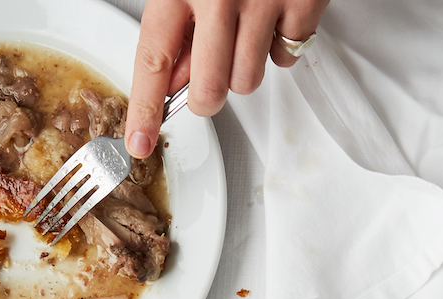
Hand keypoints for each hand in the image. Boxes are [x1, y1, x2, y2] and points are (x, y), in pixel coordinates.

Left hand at [125, 0, 329, 157]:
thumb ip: (175, 20)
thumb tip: (175, 77)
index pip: (155, 60)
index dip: (145, 108)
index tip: (139, 141)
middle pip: (210, 89)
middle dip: (205, 96)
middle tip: (206, 78)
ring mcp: (265, 2)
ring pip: (248, 80)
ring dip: (241, 69)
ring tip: (241, 31)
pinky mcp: (304, 4)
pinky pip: (286, 57)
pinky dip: (278, 48)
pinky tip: (270, 18)